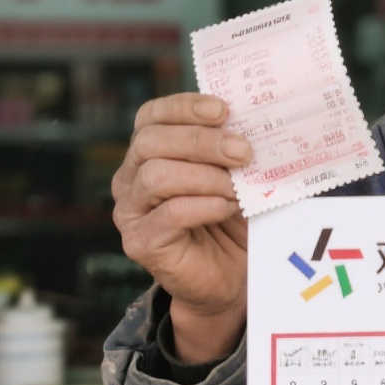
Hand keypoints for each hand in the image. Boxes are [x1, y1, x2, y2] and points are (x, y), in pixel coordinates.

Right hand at [110, 93, 252, 362]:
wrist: (229, 277)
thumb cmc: (231, 218)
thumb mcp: (234, 175)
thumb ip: (233, 149)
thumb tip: (254, 123)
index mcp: (148, 153)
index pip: (151, 117)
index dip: (184, 107)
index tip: (223, 109)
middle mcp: (130, 178)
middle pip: (151, 142)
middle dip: (201, 141)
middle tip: (243, 151)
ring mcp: (130, 212)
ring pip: (155, 176)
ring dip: (205, 176)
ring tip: (237, 186)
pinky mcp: (141, 243)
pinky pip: (169, 214)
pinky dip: (204, 206)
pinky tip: (227, 207)